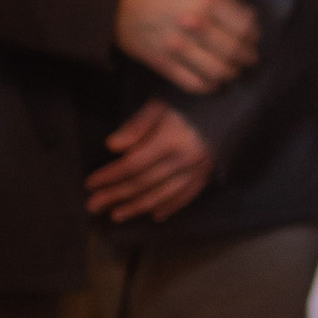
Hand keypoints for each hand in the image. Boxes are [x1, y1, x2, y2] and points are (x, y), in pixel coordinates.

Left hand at [86, 100, 215, 223]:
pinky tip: (155, 215)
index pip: (133, 164)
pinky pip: (187, 196)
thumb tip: (112, 146)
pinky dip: (170, 207)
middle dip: (116, 195)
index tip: (90, 183)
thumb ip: (137, 125)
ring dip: (138, 207)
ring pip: (163, 195)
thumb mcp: (160, 105)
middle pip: (144, 183)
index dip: (110, 176)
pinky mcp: (207, 174)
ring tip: (116, 215)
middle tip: (93, 206)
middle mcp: (185, 160)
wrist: (227, 105)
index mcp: (171, 140)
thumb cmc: (187, 101)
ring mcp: (198, 170)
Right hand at [115, 0, 258, 93]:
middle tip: (248, 59)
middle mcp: (195, 25)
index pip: (245, 27)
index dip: (254, 36)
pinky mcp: (162, 63)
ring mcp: (177, 47)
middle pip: (234, 52)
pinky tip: (212, 81)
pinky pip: (193, 84)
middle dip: (247, 58)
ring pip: (217, 72)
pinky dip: (208, 86)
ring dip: (230, 74)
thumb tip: (249, 14)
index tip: (253, 39)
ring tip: (232, 70)